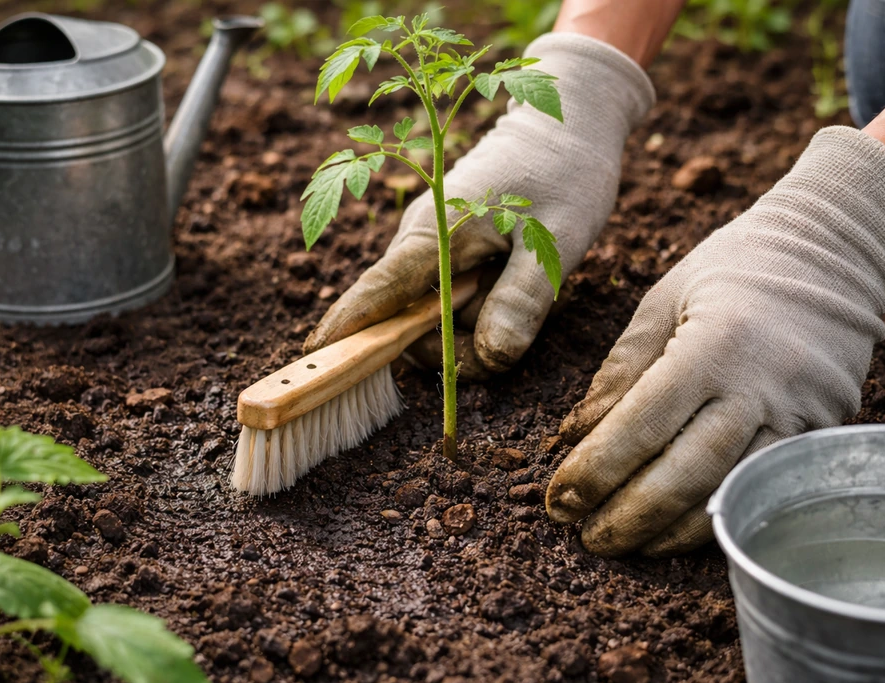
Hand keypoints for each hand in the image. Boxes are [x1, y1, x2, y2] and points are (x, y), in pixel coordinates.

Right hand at [304, 32, 654, 373]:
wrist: (570, 120)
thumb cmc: (565, 172)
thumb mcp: (554, 241)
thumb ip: (522, 301)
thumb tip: (491, 356)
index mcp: (434, 235)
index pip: (377, 294)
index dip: (348, 331)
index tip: (314, 361)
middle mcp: (420, 244)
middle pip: (410, 327)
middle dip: (456, 345)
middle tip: (513, 318)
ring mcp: (432, 251)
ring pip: (436, 319)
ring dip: (477, 323)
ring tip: (522, 279)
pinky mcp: (449, 256)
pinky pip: (452, 303)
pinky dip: (482, 308)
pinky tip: (513, 279)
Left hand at [546, 127, 884, 557]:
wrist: (834, 251)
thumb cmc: (733, 268)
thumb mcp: (661, 300)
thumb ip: (619, 372)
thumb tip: (575, 436)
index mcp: (712, 344)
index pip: (642, 424)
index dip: (595, 471)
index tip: (558, 502)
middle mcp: (760, 387)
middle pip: (685, 473)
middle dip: (627, 516)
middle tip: (585, 538)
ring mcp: (799, 415)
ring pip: (728, 495)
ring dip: (670, 533)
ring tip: (625, 545)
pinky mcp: (823, 432)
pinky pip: (763, 489)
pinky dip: (717, 516)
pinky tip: (678, 531)